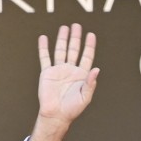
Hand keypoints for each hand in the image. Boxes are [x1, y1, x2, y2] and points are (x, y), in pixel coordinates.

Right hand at [28, 23, 99, 140]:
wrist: (56, 115)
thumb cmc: (72, 109)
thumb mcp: (85, 96)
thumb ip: (90, 83)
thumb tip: (97, 69)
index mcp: (81, 75)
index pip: (86, 57)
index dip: (89, 46)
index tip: (91, 35)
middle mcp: (70, 70)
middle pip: (74, 50)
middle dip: (75, 38)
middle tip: (77, 26)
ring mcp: (58, 70)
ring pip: (60, 51)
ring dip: (62, 39)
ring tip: (64, 27)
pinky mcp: (47, 73)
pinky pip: (45, 58)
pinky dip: (44, 48)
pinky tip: (44, 38)